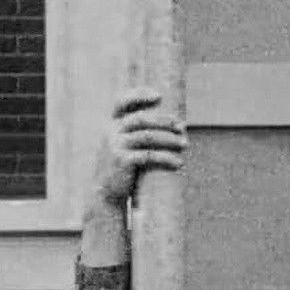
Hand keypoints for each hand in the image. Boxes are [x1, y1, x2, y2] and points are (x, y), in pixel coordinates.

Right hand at [90, 88, 187, 208]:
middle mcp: (111, 132)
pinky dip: (166, 158)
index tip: (159, 97)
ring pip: (148, 136)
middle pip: (141, 119)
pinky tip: (178, 163)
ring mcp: (115, 146)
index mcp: (111, 126)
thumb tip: (172, 125)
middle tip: (182, 127)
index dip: (138, 95)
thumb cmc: (122, 170)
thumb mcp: (125, 148)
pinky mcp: (122, 161)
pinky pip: (149, 155)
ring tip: (185, 145)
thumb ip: (137, 134)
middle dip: (165, 121)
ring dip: (169, 139)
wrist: (105, 194)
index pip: (121, 102)